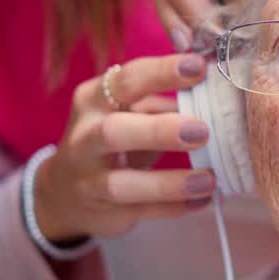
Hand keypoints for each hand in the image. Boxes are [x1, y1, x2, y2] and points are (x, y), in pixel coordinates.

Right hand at [33, 54, 212, 242]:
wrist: (65, 191)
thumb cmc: (111, 139)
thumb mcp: (126, 112)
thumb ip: (162, 103)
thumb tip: (213, 94)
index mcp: (93, 101)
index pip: (126, 80)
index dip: (162, 72)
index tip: (199, 67)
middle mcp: (85, 138)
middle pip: (114, 131)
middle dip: (159, 130)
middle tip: (201, 131)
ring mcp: (90, 179)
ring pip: (123, 183)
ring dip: (170, 183)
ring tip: (208, 180)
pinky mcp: (105, 212)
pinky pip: (142, 211)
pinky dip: (175, 207)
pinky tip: (203, 199)